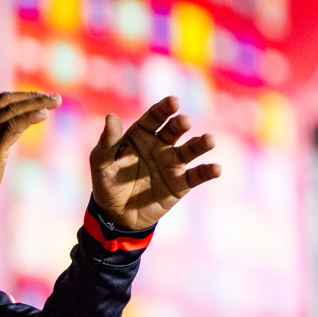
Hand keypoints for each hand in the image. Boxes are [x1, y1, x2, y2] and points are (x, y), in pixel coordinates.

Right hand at [0, 92, 59, 211]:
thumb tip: (14, 128)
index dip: (19, 98)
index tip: (38, 99)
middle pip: (5, 103)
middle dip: (32, 97)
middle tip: (53, 98)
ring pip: (11, 112)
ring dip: (36, 104)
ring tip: (55, 102)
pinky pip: (14, 127)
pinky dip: (31, 117)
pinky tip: (44, 114)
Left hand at [89, 96, 220, 228]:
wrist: (116, 214)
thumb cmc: (108, 182)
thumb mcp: (101, 162)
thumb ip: (108, 141)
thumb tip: (111, 117)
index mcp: (142, 134)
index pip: (154, 117)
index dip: (164, 109)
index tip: (173, 102)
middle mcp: (161, 145)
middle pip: (174, 131)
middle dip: (180, 125)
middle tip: (184, 121)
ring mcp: (173, 164)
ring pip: (190, 150)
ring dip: (200, 144)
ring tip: (209, 140)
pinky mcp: (181, 184)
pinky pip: (196, 176)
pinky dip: (207, 172)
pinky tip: (216, 169)